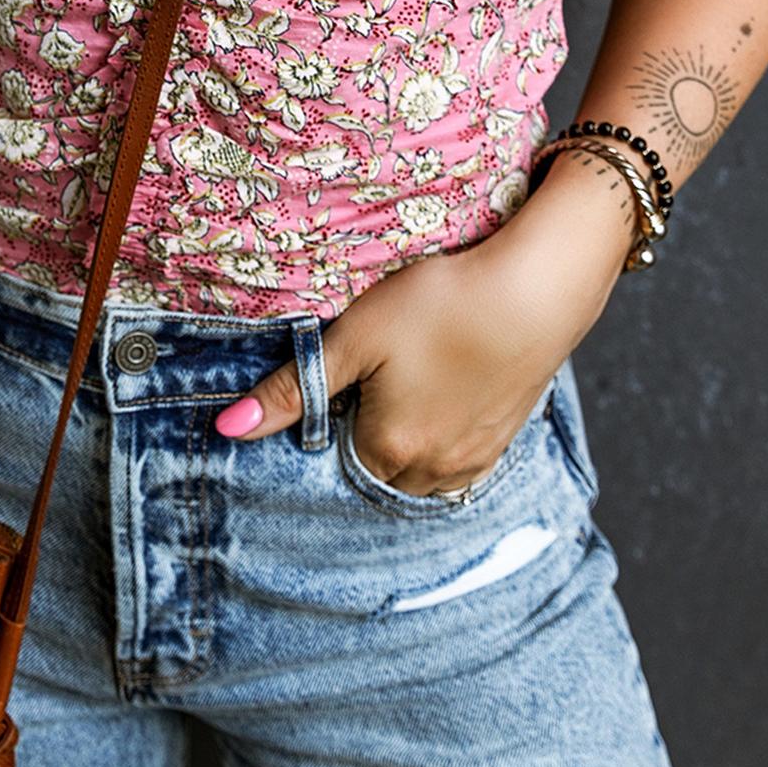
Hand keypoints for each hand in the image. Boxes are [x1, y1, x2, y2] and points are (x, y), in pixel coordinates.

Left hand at [214, 187, 625, 495]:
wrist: (539, 287)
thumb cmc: (443, 304)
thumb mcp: (356, 336)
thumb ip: (295, 388)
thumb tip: (228, 429)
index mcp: (388, 448)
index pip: (335, 462)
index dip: (328, 425)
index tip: (335, 386)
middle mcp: (433, 469)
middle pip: (378, 476)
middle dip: (363, 445)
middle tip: (366, 388)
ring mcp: (475, 459)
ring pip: (421, 479)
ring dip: (403, 454)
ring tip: (401, 397)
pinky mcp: (505, 439)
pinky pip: (460, 470)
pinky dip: (441, 451)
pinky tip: (442, 404)